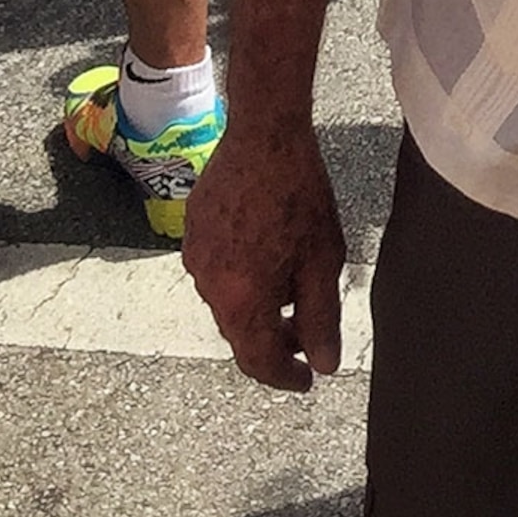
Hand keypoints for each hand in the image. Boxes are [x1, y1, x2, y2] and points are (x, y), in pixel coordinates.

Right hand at [185, 119, 348, 391]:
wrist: (264, 135)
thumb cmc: (299, 194)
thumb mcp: (323, 261)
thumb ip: (321, 318)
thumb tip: (324, 365)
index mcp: (238, 301)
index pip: (257, 361)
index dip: (285, 377)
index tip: (307, 381)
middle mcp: (207, 286)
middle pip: (240, 331)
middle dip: (275, 339)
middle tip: (308, 335)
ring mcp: (195, 257)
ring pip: (228, 299)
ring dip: (259, 304)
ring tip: (293, 288)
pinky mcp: (192, 232)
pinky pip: (217, 268)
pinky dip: (243, 275)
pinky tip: (269, 253)